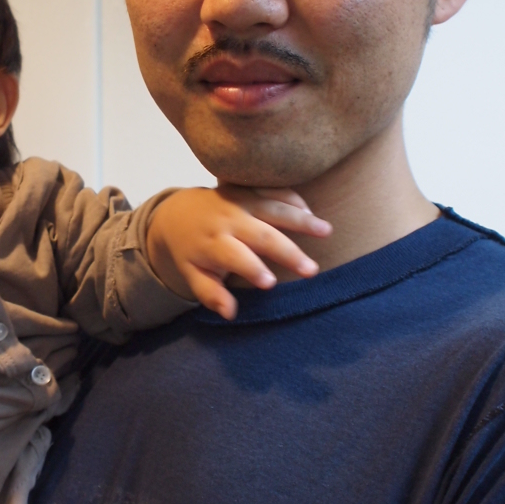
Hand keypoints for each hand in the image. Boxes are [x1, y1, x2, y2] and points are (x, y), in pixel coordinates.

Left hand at [146, 185, 330, 319]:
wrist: (178, 212)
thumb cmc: (191, 251)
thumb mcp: (193, 274)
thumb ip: (210, 294)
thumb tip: (230, 314)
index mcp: (213, 243)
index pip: (234, 257)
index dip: (252, 269)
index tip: (270, 284)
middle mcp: (228, 220)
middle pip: (261, 235)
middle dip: (287, 252)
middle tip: (311, 270)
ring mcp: (240, 201)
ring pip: (273, 208)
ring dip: (301, 219)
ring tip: (327, 230)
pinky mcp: (249, 189)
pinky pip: (273, 190)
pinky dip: (293, 199)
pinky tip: (311, 212)